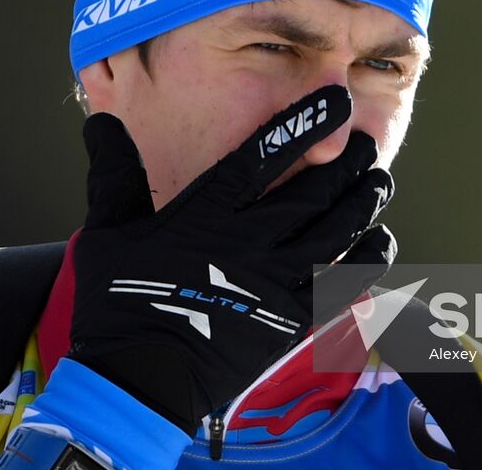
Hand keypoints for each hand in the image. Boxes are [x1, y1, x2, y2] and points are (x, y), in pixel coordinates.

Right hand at [66, 85, 394, 432]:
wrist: (137, 380)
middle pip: (314, 192)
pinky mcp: (289, 321)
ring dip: (363, 203)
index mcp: (206, 214)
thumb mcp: (107, 231)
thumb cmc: (116, 302)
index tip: (336, 100)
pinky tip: (380, 239)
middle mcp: (247, 243)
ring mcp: (273, 283)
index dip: (304, 123)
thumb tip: (102, 122)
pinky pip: (343, 283)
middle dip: (347, 163)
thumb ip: (114, 173)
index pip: (265, 154)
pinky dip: (368, 258)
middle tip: (364, 144)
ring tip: (379, 181)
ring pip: (336, 233)